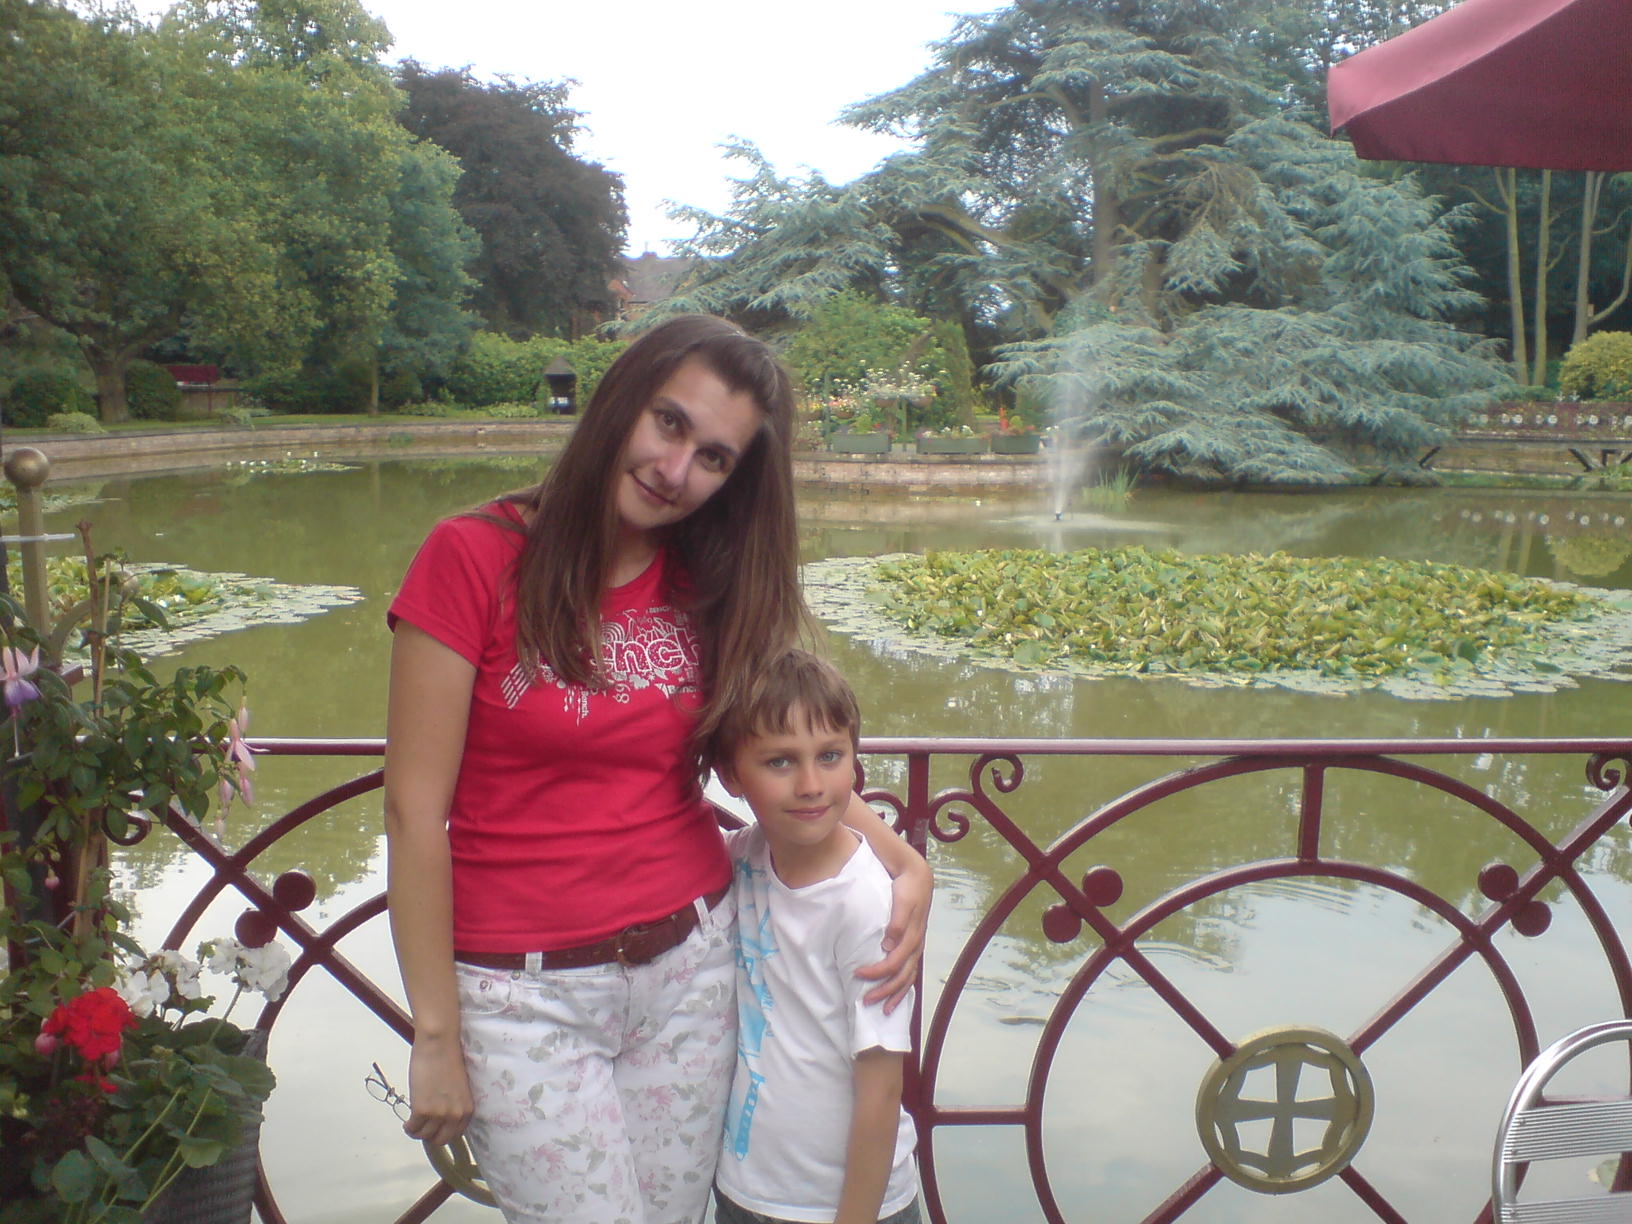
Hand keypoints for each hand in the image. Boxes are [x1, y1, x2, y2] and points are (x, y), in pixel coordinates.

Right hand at [405, 1031, 472, 1145]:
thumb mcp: (458, 1088)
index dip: (444, 1132)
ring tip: (413, 1124)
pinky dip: (408, 1127)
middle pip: (441, 1140)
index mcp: (467, 1109)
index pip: (456, 1134)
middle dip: (431, 1135)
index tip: (436, 1128)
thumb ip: (454, 1104)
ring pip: (425, 1136)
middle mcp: (456, 1115)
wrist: (439, 1044)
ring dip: (417, 1131)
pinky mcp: (422, 1110)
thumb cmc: (448, 1059)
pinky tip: (407, 1122)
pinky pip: (413, 1129)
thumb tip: (442, 1116)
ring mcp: (439, 1114)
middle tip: (423, 1128)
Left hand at [856, 850, 931, 1011]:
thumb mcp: (902, 900)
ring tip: (882, 1009)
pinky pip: (910, 972)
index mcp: (912, 936)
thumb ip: (896, 921)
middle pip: (902, 976)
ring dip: (895, 994)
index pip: (894, 962)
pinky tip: (895, 994)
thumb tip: (889, 944)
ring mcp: (917, 947)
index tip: (857, 973)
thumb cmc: (907, 888)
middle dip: (884, 991)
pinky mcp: (914, 946)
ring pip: (908, 978)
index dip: (877, 972)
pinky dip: (903, 986)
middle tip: (865, 1001)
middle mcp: (916, 945)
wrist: (918, 877)